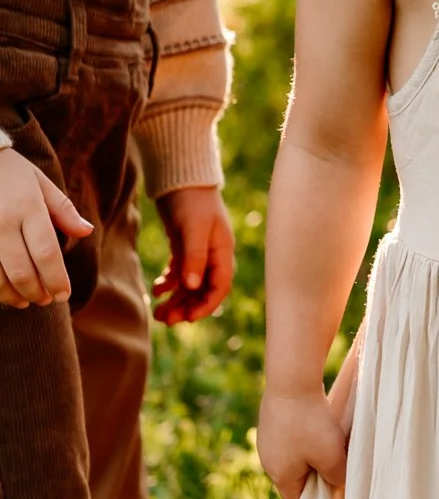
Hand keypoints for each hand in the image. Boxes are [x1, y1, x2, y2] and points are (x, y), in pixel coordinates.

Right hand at [0, 148, 91, 305]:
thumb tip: (87, 231)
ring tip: (26, 301)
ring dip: (14, 295)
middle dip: (38, 292)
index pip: (46, 252)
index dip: (56, 279)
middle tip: (47, 300)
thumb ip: (63, 211)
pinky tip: (5, 292)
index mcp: (28, 207)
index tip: (64, 294)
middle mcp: (3, 222)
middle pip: (22, 270)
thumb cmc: (11, 172)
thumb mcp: (40, 183)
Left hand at [152, 185, 234, 323]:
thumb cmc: (192, 201)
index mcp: (222, 252)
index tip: (188, 318)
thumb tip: (192, 287)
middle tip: (166, 320)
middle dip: (186, 306)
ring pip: (189, 285)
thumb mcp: (193, 229)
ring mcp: (198, 252)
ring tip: (158, 312)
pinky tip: (156, 290)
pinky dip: (168, 283)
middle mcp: (213, 255)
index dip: (206, 305)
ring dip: (176, 300)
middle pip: (203, 290)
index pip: (220, 287)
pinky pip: (179, 273)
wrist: (181, 178)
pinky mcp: (184, 247)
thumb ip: (193, 258)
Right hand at [257, 388, 348, 498]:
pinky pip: (289, 436)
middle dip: (315, 472)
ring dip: (310, 451)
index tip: (334, 486)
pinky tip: (316, 420)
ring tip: (327, 436)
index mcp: (280, 475)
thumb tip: (336, 482)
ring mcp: (266, 440)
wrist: (291, 381)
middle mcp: (268, 461)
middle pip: (294, 477)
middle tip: (335, 459)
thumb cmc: (312, 423)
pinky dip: (303, 433)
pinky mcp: (270, 421)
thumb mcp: (332, 456)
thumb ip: (336, 477)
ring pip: (293, 455)